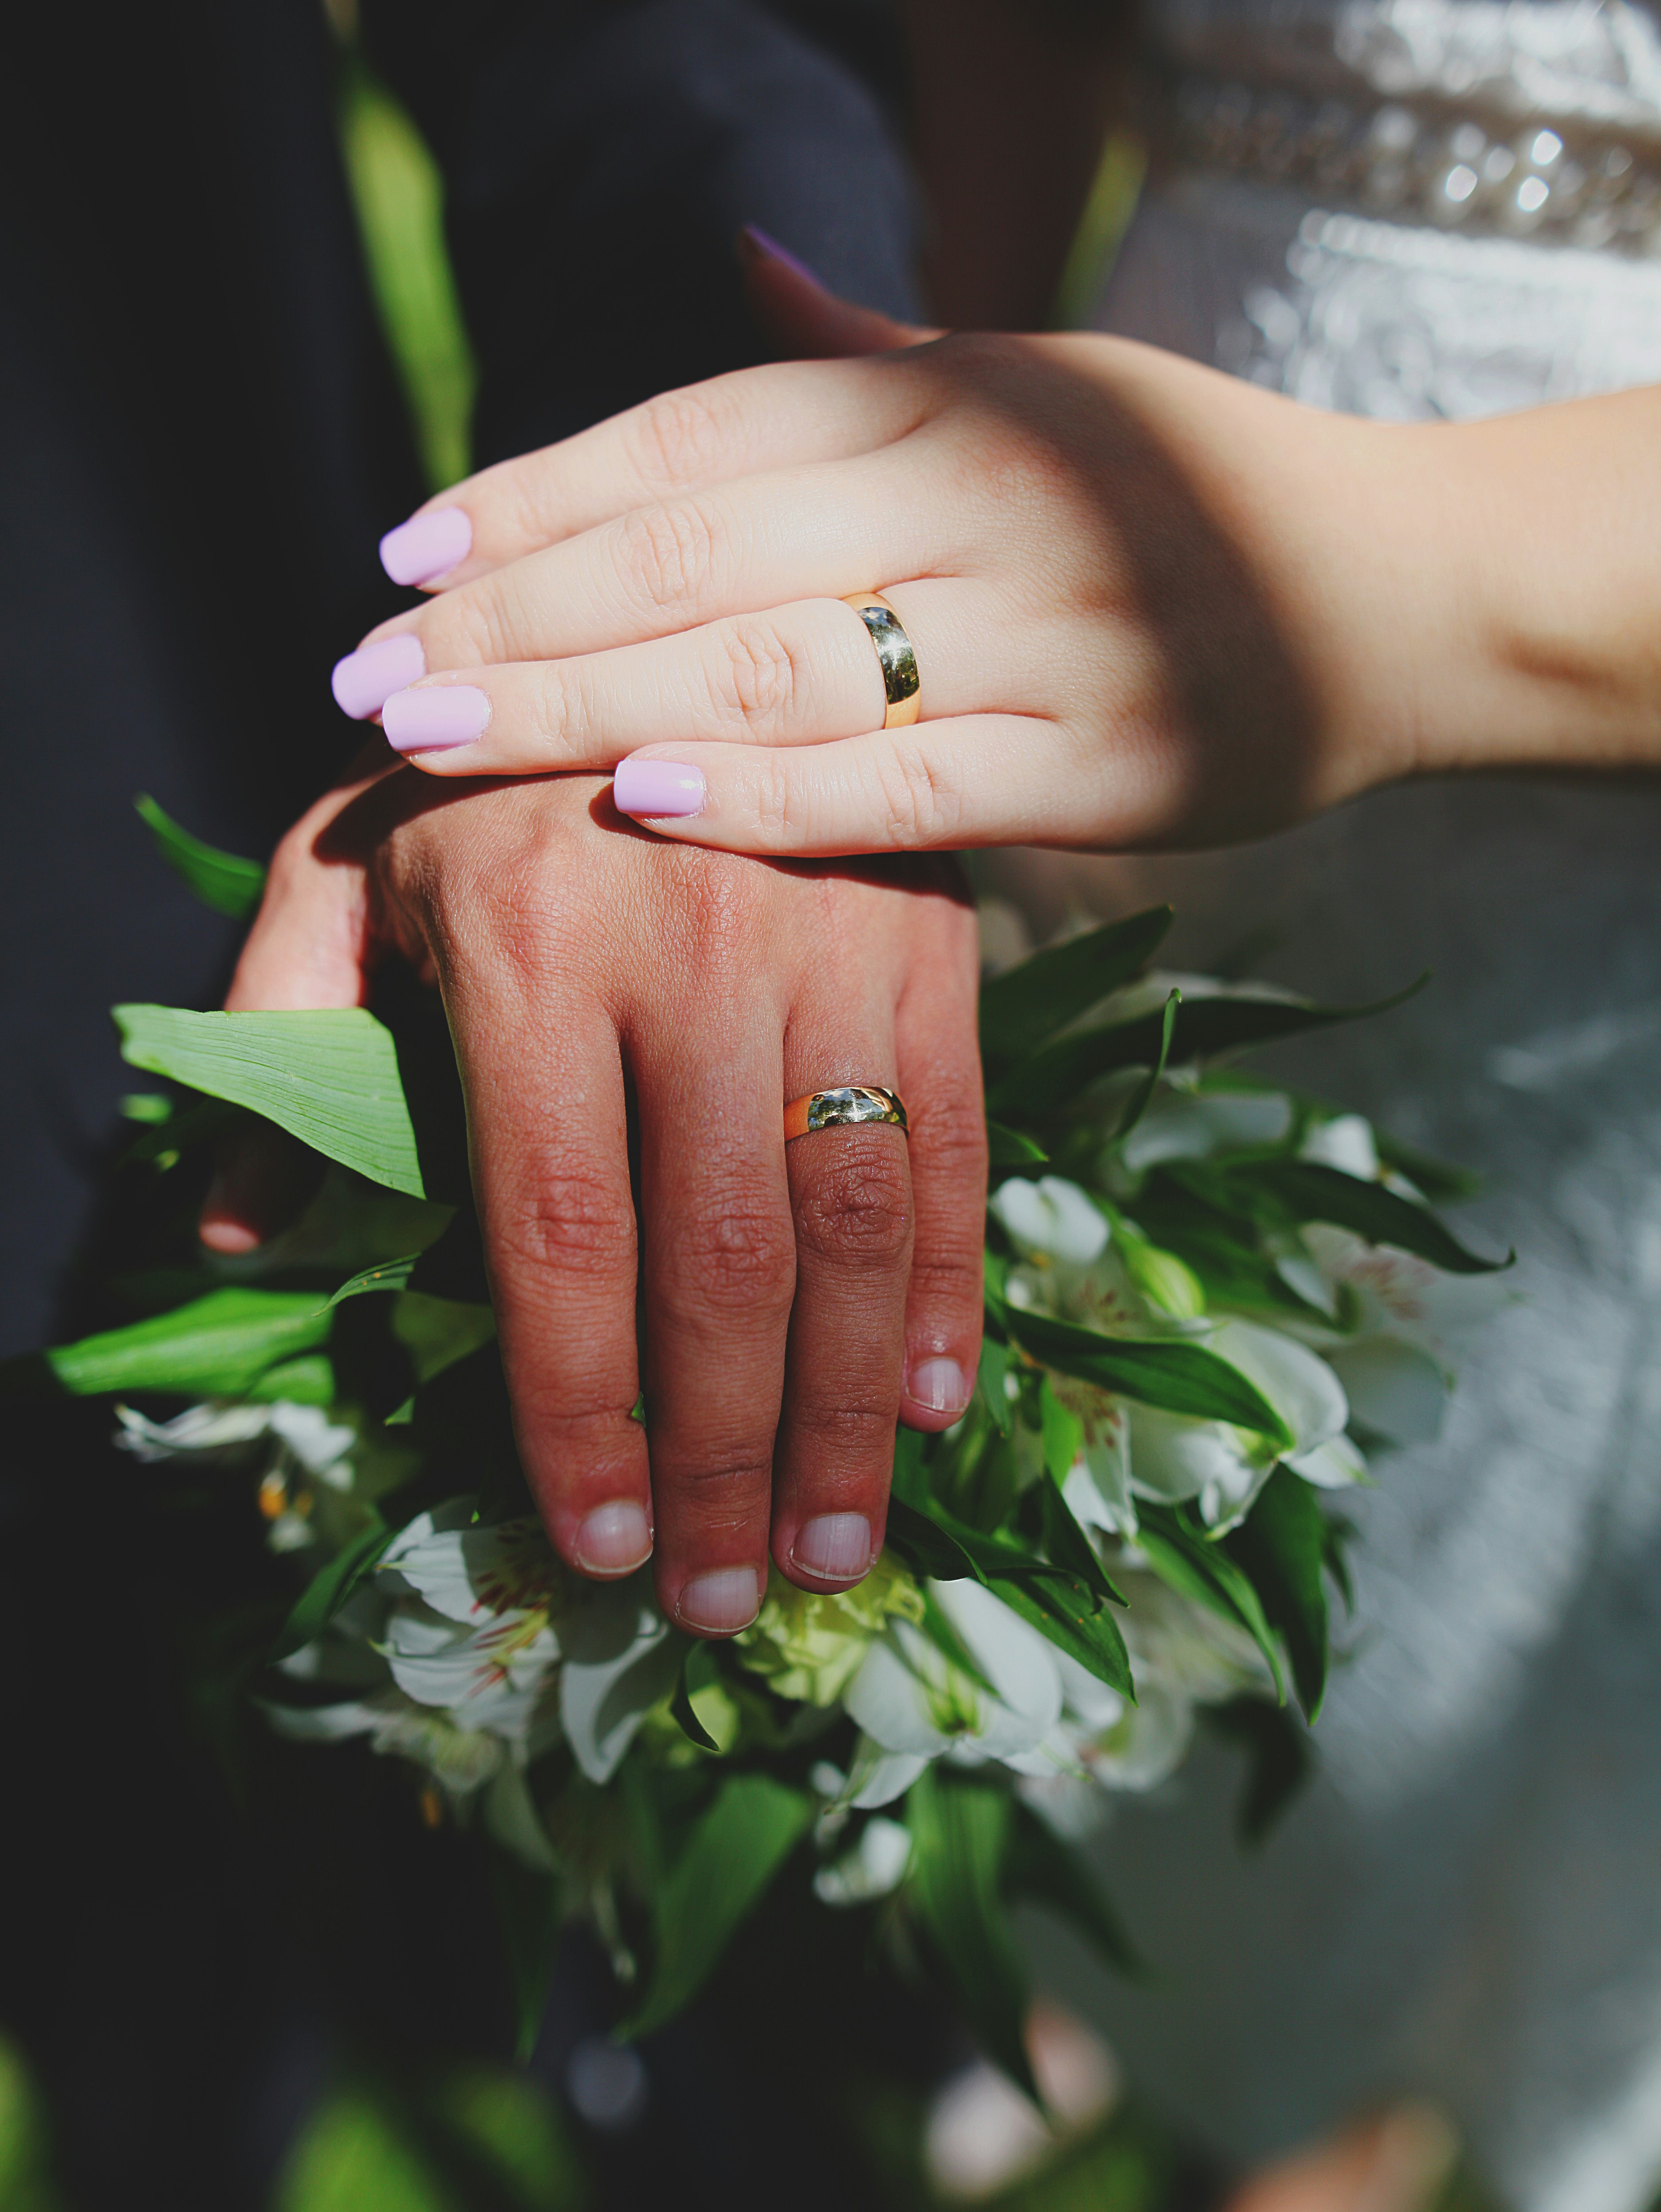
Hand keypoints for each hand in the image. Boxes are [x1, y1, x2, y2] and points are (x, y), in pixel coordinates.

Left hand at [200, 761, 984, 1632]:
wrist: (671, 609)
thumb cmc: (480, 774)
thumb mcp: (345, 866)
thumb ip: (281, 1040)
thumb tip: (231, 1234)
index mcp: (534, 943)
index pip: (559, 1235)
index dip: (584, 1411)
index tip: (602, 1547)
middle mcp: (696, 944)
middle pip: (722, 1260)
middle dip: (727, 1457)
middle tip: (727, 1602)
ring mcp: (834, 939)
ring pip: (852, 1222)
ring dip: (849, 1413)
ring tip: (835, 1554)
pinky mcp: (935, 939)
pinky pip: (953, 1141)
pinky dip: (949, 1287)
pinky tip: (933, 1411)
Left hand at [338, 247, 1660, 854]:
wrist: (1404, 591)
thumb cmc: (1188, 489)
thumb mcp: (1036, 378)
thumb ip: (876, 349)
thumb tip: (739, 260)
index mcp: (952, 396)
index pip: (697, 435)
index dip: (539, 492)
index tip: (405, 553)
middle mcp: (984, 494)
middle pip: (698, 556)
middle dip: (516, 617)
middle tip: (367, 677)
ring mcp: (1046, 632)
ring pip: (775, 667)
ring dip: (587, 705)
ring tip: (438, 742)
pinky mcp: (1101, 766)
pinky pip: (906, 786)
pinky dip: (768, 797)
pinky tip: (636, 806)